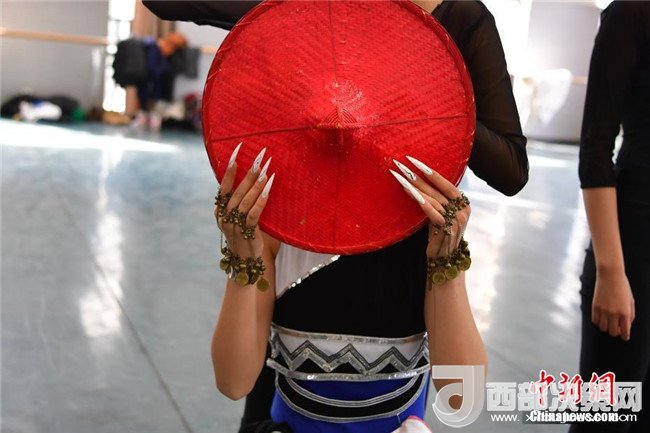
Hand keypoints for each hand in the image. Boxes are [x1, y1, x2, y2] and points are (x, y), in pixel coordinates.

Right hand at [215, 143, 274, 257]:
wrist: (245, 262)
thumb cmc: (244, 235)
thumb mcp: (238, 217)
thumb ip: (239, 200)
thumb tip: (252, 176)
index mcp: (220, 211)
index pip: (223, 187)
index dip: (229, 170)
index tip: (236, 151)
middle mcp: (224, 218)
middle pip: (236, 192)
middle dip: (248, 174)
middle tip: (259, 158)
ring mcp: (234, 227)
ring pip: (244, 203)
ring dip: (256, 186)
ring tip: (266, 171)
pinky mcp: (247, 235)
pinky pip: (253, 216)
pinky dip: (260, 203)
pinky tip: (267, 191)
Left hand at [390, 156, 469, 258]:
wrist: (444, 261)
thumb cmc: (440, 236)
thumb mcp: (443, 215)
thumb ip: (439, 201)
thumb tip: (420, 181)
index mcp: (464, 204)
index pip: (448, 184)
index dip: (432, 172)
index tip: (414, 160)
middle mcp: (463, 211)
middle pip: (437, 189)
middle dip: (418, 176)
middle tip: (401, 165)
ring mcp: (456, 221)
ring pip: (433, 199)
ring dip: (415, 187)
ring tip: (400, 177)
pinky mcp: (446, 230)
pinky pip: (432, 212)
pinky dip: (421, 201)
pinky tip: (409, 192)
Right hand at [592, 268, 634, 340]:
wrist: (610, 275)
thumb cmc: (623, 287)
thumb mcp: (631, 301)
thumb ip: (630, 315)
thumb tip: (626, 325)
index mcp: (625, 313)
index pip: (625, 332)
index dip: (625, 336)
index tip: (625, 336)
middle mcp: (613, 313)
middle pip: (613, 332)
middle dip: (616, 332)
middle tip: (617, 328)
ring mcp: (603, 310)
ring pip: (603, 328)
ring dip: (606, 327)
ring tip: (608, 322)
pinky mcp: (595, 306)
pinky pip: (595, 320)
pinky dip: (598, 321)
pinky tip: (601, 317)